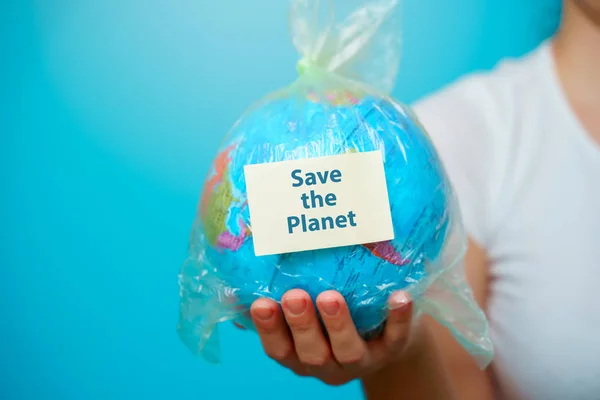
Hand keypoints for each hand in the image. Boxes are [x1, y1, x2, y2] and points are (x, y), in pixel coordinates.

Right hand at [248, 289, 413, 385]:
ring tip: (331, 297)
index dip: (269, 330)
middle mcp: (328, 363)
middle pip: (312, 354)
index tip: (260, 303)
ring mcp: (362, 360)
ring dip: (338, 325)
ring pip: (349, 351)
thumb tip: (236, 287)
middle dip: (301, 326)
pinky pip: (396, 337)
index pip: (279, 349)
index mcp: (300, 355)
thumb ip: (277, 303)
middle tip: (294, 296)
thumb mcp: (303, 316)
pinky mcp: (392, 349)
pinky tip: (398, 296)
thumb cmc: (333, 315)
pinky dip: (398, 319)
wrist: (383, 332)